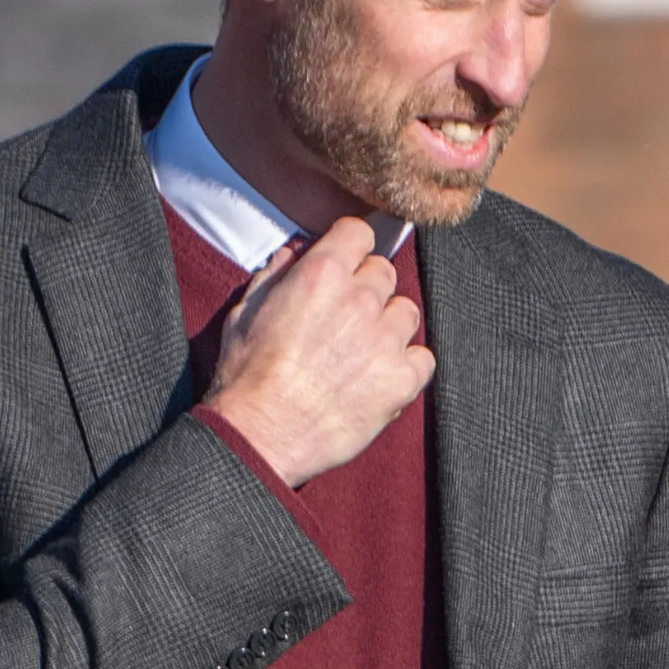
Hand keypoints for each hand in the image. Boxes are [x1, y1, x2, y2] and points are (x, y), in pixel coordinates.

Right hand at [203, 216, 433, 486]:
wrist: (259, 436)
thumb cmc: (246, 377)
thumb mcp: (245, 313)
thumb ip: (275, 276)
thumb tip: (294, 255)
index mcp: (321, 274)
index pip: (359, 232)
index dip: (351, 247)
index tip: (346, 262)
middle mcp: (360, 299)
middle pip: (384, 272)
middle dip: (366, 289)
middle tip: (345, 318)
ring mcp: (385, 339)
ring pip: (407, 312)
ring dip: (389, 326)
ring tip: (362, 351)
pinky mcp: (401, 379)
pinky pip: (423, 359)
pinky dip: (406, 366)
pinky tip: (380, 378)